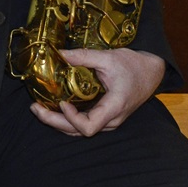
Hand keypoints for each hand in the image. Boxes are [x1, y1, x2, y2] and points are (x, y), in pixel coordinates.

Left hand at [29, 48, 165, 136]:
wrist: (152, 71)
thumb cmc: (134, 65)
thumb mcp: (109, 57)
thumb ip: (84, 56)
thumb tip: (59, 54)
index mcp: (114, 107)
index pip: (88, 127)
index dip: (72, 119)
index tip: (63, 102)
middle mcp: (111, 120)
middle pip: (79, 132)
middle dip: (54, 122)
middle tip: (35, 108)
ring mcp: (110, 121)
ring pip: (80, 131)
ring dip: (59, 122)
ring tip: (40, 109)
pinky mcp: (107, 118)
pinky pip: (85, 124)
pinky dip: (69, 119)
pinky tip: (57, 108)